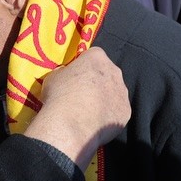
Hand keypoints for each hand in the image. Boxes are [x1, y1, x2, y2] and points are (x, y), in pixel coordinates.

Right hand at [24, 48, 129, 170]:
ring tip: (88, 111)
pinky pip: (117, 111)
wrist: (71, 125)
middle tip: (82, 94)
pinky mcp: (126, 112)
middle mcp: (115, 72)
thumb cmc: (59, 96)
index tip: (75, 76)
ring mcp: (122, 93)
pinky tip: (95, 122)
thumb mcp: (53, 77)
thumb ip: (64, 73)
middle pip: (107, 73)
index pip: (93, 55)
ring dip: (104, 98)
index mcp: (97, 57)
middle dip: (97, 81)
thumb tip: (67, 77)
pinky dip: (109, 115)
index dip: (84, 65)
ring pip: (114, 92)